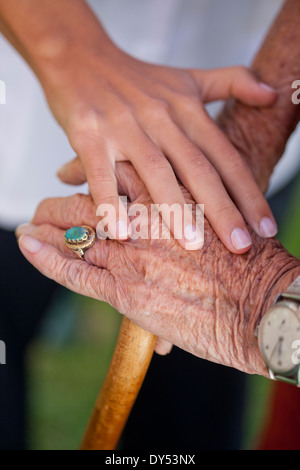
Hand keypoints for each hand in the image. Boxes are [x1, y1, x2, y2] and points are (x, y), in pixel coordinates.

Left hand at [16, 163, 299, 374]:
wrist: (264, 309)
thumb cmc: (257, 269)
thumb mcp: (230, 225)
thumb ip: (207, 214)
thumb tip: (201, 210)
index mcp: (171, 199)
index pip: (123, 171)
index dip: (99, 166)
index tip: (82, 165)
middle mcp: (146, 221)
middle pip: (95, 194)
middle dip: (71, 188)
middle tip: (57, 183)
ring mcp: (132, 256)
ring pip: (77, 228)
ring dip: (49, 219)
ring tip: (33, 217)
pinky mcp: (124, 292)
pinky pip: (73, 270)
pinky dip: (46, 257)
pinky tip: (27, 244)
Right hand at [44, 42, 276, 251]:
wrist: (79, 56)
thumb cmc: (138, 77)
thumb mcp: (189, 77)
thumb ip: (233, 82)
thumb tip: (272, 94)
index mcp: (187, 109)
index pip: (225, 156)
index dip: (248, 192)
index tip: (265, 227)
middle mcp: (160, 118)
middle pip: (198, 169)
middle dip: (222, 210)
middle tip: (240, 245)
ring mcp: (124, 127)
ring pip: (155, 172)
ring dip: (175, 210)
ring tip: (192, 245)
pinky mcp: (89, 135)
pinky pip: (101, 174)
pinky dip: (110, 204)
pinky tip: (121, 233)